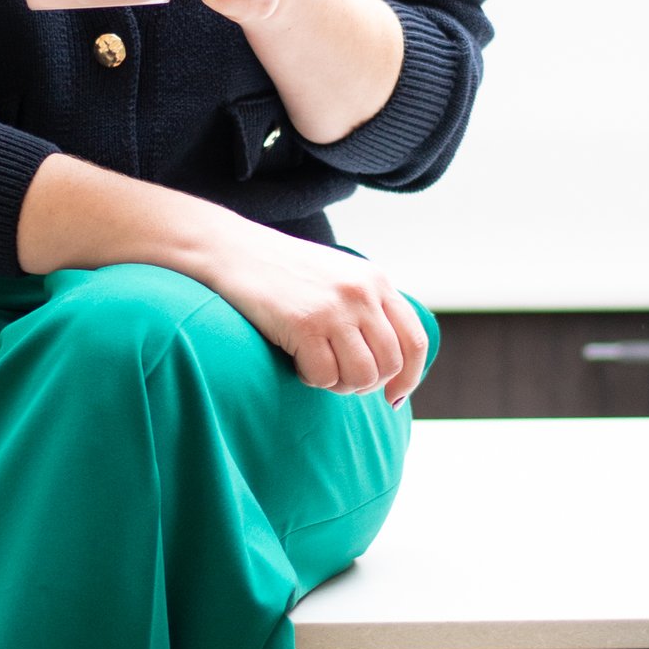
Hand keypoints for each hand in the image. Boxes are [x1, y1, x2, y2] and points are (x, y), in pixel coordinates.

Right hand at [192, 216, 429, 405]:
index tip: (393, 397)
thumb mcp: (340, 277)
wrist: (234, 250)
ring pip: (361, 377)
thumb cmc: (285, 272)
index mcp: (376, 281)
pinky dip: (312, 379)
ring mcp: (335, 309)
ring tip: (318, 368)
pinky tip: (297, 361)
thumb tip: (390, 365)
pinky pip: (324, 377)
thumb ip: (368, 308)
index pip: (414, 342)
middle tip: (340, 379)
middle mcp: (363, 294)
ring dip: (339, 385)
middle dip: (367, 384)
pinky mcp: (304, 324)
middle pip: (389, 365)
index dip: (409, 378)